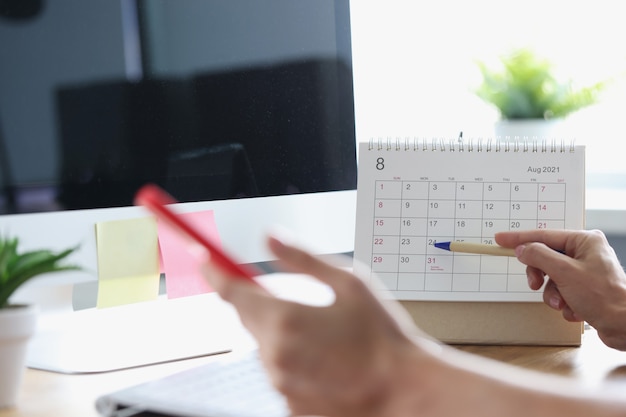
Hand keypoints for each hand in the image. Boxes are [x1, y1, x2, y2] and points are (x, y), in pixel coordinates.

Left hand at [201, 235, 429, 416]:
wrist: (405, 393)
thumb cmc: (383, 339)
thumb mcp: (350, 284)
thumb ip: (302, 259)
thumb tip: (269, 237)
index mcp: (285, 320)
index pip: (230, 290)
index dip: (212, 269)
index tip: (202, 256)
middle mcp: (274, 355)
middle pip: (247, 317)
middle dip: (261, 303)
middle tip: (295, 300)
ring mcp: (280, 384)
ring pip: (265, 346)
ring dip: (281, 334)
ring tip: (326, 337)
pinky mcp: (290, 405)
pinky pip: (280, 372)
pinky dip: (293, 360)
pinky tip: (327, 361)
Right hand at [496, 229, 625, 349]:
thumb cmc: (606, 297)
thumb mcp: (564, 273)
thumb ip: (539, 256)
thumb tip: (523, 249)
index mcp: (584, 241)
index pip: (544, 235)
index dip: (520, 239)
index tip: (501, 240)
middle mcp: (586, 253)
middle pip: (546, 258)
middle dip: (542, 276)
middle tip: (535, 285)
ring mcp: (586, 271)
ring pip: (552, 278)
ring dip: (553, 294)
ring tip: (564, 304)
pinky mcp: (586, 289)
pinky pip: (562, 291)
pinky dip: (564, 302)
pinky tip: (576, 310)